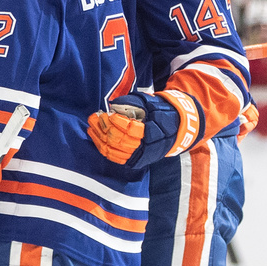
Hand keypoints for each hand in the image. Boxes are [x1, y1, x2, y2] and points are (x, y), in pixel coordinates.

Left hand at [87, 90, 203, 168]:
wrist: (175, 131)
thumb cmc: (160, 114)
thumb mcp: (151, 105)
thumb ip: (133, 104)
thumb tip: (114, 105)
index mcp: (152, 132)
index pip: (131, 129)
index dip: (118, 122)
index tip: (108, 114)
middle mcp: (145, 147)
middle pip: (119, 140)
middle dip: (105, 128)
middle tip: (95, 117)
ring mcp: (138, 156)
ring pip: (114, 149)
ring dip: (100, 137)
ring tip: (91, 126)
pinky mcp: (132, 161)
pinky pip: (114, 157)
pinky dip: (103, 148)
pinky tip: (95, 138)